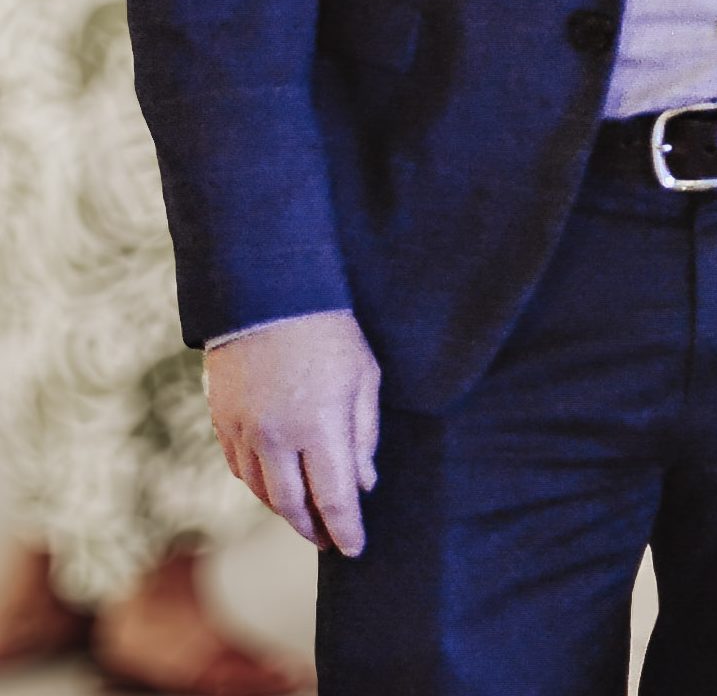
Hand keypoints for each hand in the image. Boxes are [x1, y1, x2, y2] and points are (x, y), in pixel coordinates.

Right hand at [204, 309, 380, 557]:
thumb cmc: (330, 334)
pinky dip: (259, 485)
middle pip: (292, 505)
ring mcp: (243, 432)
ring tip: (305, 518)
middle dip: (312, 529)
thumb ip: (364, 436)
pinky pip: (240, 469)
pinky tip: (275, 487)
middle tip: (329, 541)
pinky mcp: (222, 421)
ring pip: (262, 492)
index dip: (346, 530)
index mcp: (319, 428)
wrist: (269, 297)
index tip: (355, 550)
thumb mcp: (364, 379)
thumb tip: (364, 485)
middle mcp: (276, 438)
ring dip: (285, 511)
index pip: (334, 499)